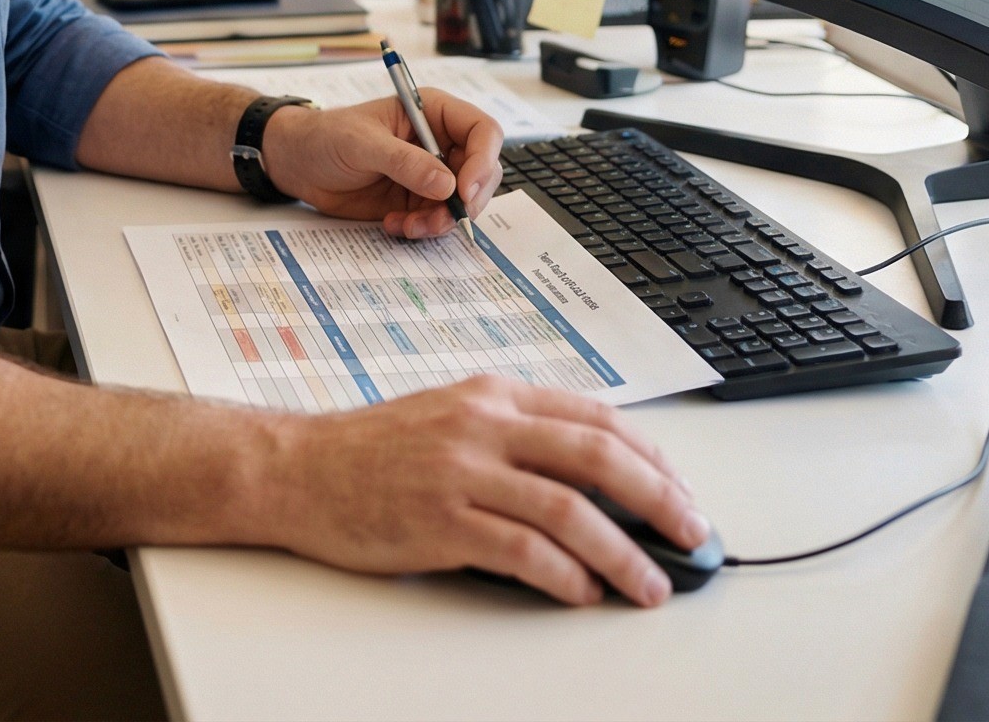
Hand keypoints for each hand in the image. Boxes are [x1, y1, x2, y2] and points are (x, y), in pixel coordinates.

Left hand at [260, 89, 501, 237]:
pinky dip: (422, 228)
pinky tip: (394, 224)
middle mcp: (439, 142)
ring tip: (408, 225)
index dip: (483, 161)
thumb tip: (447, 184)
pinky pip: (437, 219)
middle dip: (466, 201)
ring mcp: (430, 173)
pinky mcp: (417, 199)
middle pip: (482, 172)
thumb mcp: (362, 144)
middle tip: (440, 219)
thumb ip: (404, 162)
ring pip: (463, 202)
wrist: (299, 164)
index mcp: (433, 112)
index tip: (464, 191)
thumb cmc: (326, 137)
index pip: (482, 131)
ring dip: (441, 220)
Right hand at [266, 376, 709, 605]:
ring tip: (648, 584)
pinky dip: (564, 576)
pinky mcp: (440, 520)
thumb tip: (590, 481)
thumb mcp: (450, 417)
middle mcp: (483, 424)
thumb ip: (514, 436)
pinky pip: (523, 551)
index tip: (681, 492)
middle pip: (597, 456)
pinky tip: (582, 593)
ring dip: (623, 553)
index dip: (651, 457)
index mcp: (492, 394)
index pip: (595, 418)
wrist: (296, 468)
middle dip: (659, 499)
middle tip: (692, 535)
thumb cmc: (370, 450)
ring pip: (570, 509)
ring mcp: (461, 471)